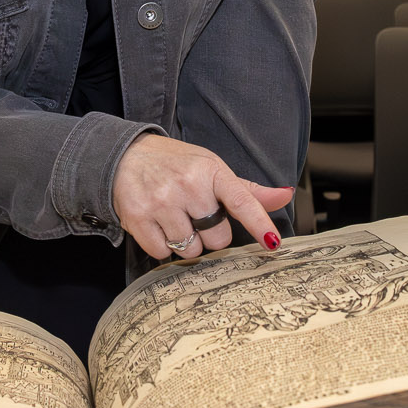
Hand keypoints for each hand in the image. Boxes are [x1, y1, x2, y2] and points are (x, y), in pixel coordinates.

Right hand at [111, 134, 295, 262]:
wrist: (123, 155)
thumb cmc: (174, 164)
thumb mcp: (211, 168)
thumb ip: (247, 190)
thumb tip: (284, 196)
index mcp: (210, 170)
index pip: (242, 201)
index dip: (259, 224)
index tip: (272, 243)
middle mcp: (187, 185)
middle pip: (218, 238)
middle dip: (209, 234)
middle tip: (194, 215)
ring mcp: (162, 202)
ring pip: (191, 249)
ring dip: (186, 242)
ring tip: (173, 218)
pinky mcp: (138, 218)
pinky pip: (163, 252)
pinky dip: (162, 245)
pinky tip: (157, 224)